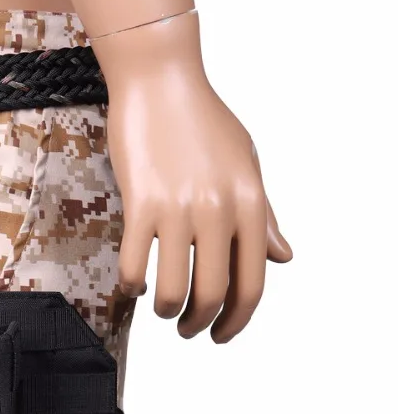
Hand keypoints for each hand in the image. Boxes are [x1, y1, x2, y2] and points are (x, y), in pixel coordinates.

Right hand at [95, 15, 292, 342]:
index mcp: (249, 203)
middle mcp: (218, 210)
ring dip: (165, 311)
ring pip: (172, 288)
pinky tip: (132, 285)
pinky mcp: (140, 203)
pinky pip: (135, 264)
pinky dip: (132, 287)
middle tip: (188, 330)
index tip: (222, 333)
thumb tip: (282, 257)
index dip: (238, 320)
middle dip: (199, 323)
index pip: (252, 282)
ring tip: (160, 309)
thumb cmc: (203, 120)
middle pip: (213, 293)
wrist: (161, 80)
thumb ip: (263, 216)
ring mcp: (178, 207)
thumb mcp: (247, 165)